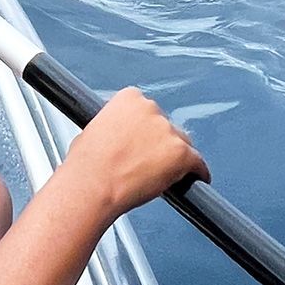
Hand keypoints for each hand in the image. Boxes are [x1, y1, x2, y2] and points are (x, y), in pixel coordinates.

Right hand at [64, 88, 206, 222]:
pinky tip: (195, 178)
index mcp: (129, 98)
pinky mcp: (181, 153)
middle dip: (160, 142)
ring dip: (175, 157)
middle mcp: (151, 108)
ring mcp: (167, 131)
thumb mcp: (94, 130)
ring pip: (182, 144)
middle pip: (166, 125)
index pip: (148, 110)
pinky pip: (197, 163)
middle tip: (148, 161)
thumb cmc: (87, 164)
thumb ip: (116, 127)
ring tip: (160, 174)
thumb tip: (121, 137)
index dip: (145, 128)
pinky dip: (197, 172)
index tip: (143, 140)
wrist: (92, 186)